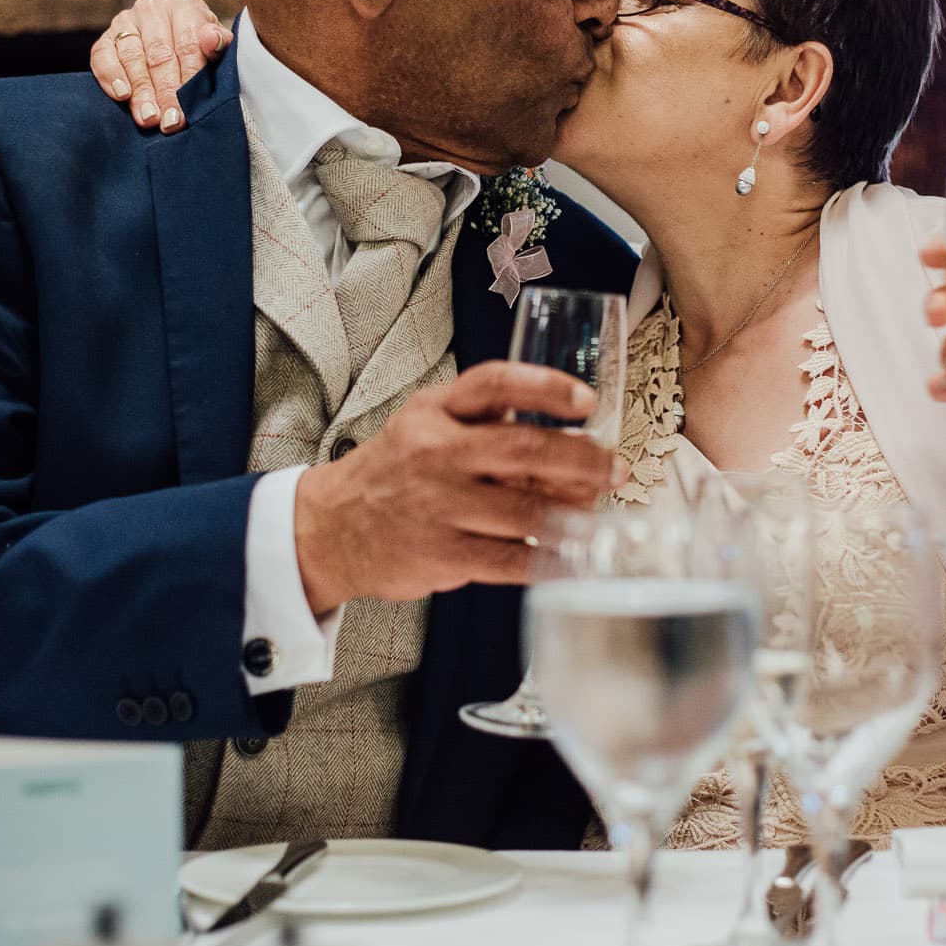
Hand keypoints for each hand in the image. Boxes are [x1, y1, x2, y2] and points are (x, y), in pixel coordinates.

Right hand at [88, 0, 234, 133]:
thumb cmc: (203, 51)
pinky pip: (102, 55)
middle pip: (159, 54)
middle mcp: (153, 7)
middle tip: (169, 122)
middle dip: (165, 92)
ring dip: (140, 91)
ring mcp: (126, 20)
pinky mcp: (106, 37)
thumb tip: (211, 38)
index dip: (189, 80)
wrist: (176, 47)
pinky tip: (121, 96)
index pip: (187, 45)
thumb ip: (220, 44)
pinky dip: (110, 76)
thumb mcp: (219, 48)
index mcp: (184, 5)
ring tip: (148, 118)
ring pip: (132, 57)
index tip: (188, 109)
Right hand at [291, 361, 629, 613]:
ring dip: (575, 514)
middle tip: (615, 469)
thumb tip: (571, 436)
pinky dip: (552, 560)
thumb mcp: (426, 426)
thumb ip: (486, 421)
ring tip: (598, 513)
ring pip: (525, 510)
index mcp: (434, 412)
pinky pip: (512, 560)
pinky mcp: (442, 555)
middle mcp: (434, 453)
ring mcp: (437, 507)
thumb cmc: (394, 473)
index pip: (495, 384)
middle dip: (582, 460)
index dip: (547, 388)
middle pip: (522, 450)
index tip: (587, 401)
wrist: (330, 530)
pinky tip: (575, 558)